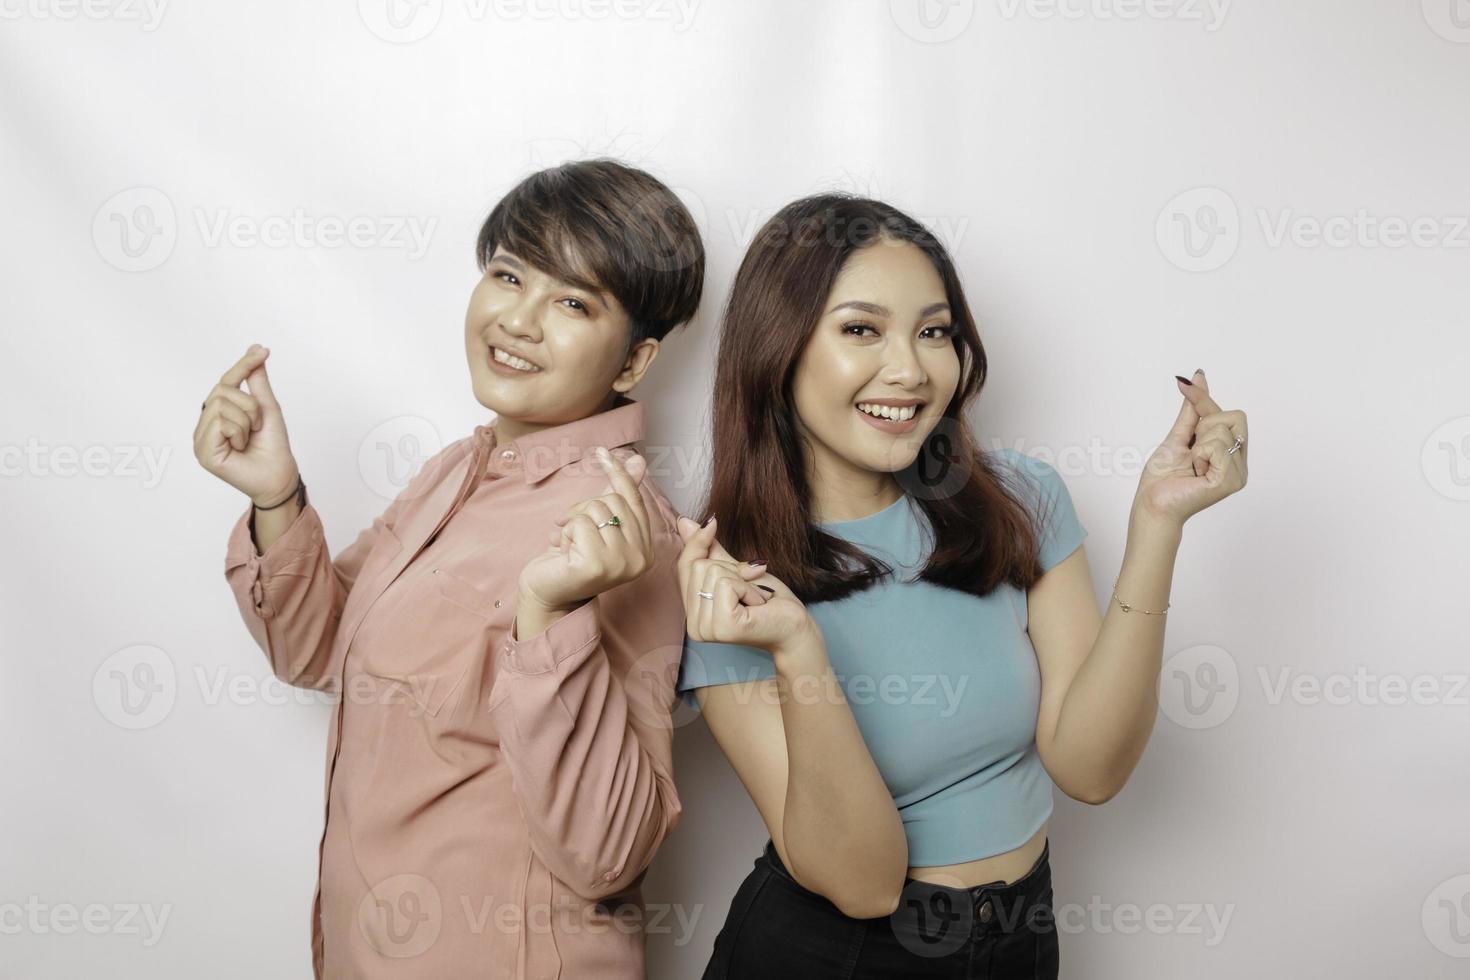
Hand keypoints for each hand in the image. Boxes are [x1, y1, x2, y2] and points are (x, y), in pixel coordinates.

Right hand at [193, 344, 300, 505]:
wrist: (279, 475)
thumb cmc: (273, 445)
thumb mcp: (267, 407)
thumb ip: (257, 382)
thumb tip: (256, 351)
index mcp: (219, 413)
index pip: (225, 381)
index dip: (243, 365)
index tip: (263, 350)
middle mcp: (207, 424)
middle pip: (222, 390)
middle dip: (249, 405)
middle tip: (257, 425)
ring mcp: (202, 438)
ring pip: (221, 406)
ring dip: (246, 421)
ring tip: (248, 438)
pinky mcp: (203, 451)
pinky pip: (220, 423)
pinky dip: (238, 432)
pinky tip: (240, 447)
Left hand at [518, 448, 658, 612]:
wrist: (547, 593)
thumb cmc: (571, 558)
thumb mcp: (598, 524)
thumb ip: (620, 495)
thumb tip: (638, 460)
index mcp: (645, 549)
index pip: (634, 500)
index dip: (618, 474)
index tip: (602, 451)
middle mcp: (640, 558)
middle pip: (613, 500)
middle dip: (584, 508)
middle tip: (571, 530)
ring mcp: (621, 563)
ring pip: (596, 509)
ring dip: (573, 522)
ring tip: (568, 545)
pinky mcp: (597, 565)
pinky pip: (580, 523)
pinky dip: (565, 532)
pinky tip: (563, 552)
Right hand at [675, 515, 814, 656]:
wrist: (794, 626)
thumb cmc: (769, 600)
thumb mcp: (736, 570)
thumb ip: (709, 550)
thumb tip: (684, 522)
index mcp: (693, 613)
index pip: (684, 566)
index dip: (698, 542)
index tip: (712, 522)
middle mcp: (694, 625)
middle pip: (700, 566)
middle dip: (731, 568)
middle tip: (750, 587)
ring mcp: (706, 629)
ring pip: (714, 573)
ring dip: (743, 580)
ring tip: (755, 597)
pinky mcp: (723, 626)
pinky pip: (727, 584)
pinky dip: (748, 587)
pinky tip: (757, 603)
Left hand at [1135, 368, 1248, 527]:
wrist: (1152, 503)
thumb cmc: (1163, 477)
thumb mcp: (1179, 435)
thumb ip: (1193, 409)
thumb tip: (1199, 376)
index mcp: (1230, 451)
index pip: (1229, 413)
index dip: (1203, 399)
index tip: (1184, 384)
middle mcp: (1239, 461)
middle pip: (1236, 416)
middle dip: (1205, 425)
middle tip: (1191, 448)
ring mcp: (1238, 472)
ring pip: (1224, 430)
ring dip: (1198, 444)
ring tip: (1192, 465)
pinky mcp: (1231, 480)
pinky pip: (1218, 446)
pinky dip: (1199, 454)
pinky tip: (1195, 471)